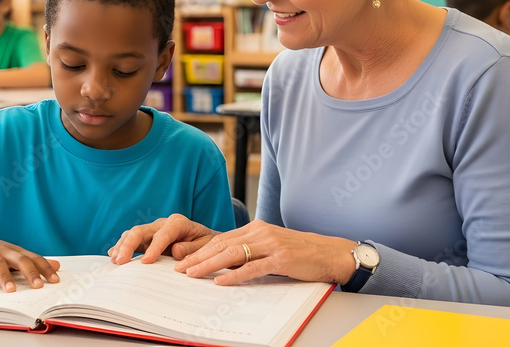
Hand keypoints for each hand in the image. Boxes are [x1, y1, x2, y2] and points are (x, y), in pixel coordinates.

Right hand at [0, 229, 60, 292]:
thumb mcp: (14, 254)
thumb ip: (34, 261)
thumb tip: (58, 265)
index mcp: (16, 251)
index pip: (34, 258)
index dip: (45, 268)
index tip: (56, 280)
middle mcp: (4, 251)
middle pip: (19, 260)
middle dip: (30, 273)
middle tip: (39, 286)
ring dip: (5, 277)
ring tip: (11, 290)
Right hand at [108, 213, 216, 264]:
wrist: (206, 241)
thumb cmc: (207, 245)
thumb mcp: (206, 246)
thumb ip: (192, 248)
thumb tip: (175, 250)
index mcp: (178, 223)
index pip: (163, 235)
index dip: (154, 248)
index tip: (146, 262)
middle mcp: (162, 224)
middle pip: (141, 231)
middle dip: (129, 245)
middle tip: (121, 261)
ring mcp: (152, 231)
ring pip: (132, 234)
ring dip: (122, 247)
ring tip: (115, 261)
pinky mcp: (147, 239)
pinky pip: (131, 240)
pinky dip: (121, 247)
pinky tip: (113, 255)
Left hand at [173, 221, 357, 286]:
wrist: (330, 253)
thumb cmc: (300, 252)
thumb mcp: (271, 246)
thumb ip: (250, 250)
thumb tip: (226, 263)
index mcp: (256, 229)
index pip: (221, 239)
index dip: (200, 249)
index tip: (183, 260)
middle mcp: (260, 233)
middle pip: (221, 244)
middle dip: (197, 257)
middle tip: (179, 268)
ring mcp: (270, 245)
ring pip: (232, 254)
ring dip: (208, 264)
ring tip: (192, 273)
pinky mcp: (281, 259)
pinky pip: (252, 267)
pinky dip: (234, 274)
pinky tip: (220, 280)